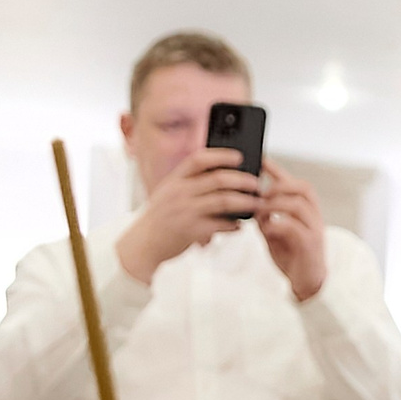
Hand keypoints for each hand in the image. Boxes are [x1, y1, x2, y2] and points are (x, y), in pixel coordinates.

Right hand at [115, 147, 258, 283]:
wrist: (142, 244)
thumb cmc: (160, 217)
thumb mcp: (168, 193)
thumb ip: (189, 182)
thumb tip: (220, 173)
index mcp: (175, 180)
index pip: (200, 159)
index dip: (222, 155)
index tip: (240, 156)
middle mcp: (180, 192)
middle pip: (218, 179)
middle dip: (243, 180)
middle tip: (257, 183)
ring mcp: (185, 211)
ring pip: (224, 201)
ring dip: (245, 202)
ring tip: (258, 203)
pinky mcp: (191, 231)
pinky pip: (220, 225)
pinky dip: (234, 225)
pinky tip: (240, 225)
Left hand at [257, 156, 327, 301]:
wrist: (308, 282)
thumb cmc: (292, 255)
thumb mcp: (274, 232)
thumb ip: (265, 217)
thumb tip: (249, 203)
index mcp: (305, 209)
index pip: (293, 183)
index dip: (277, 169)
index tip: (259, 158)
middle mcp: (313, 215)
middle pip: (302, 187)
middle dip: (278, 186)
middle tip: (259, 192)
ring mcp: (314, 229)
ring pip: (298, 204)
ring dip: (276, 204)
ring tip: (260, 210)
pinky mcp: (310, 244)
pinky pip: (295, 227)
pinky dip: (278, 224)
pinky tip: (266, 229)